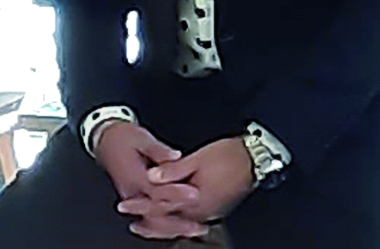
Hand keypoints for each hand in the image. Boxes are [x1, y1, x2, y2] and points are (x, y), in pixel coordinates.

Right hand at [96, 122, 208, 239]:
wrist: (105, 140)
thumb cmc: (123, 137)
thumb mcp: (142, 138)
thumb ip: (159, 150)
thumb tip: (175, 156)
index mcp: (134, 176)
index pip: (157, 191)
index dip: (177, 194)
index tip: (195, 194)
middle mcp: (131, 192)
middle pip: (155, 213)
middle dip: (177, 220)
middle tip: (198, 223)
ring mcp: (132, 198)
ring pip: (152, 220)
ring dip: (172, 226)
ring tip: (193, 229)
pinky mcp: (135, 199)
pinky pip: (149, 217)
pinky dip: (164, 224)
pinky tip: (178, 227)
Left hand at [121, 137, 255, 227]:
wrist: (255, 159)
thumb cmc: (229, 155)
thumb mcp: (198, 158)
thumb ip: (174, 169)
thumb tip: (152, 176)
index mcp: (194, 199)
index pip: (161, 206)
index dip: (141, 205)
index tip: (125, 204)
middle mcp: (200, 211)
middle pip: (168, 221)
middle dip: (147, 220)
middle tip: (129, 218)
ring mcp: (207, 212)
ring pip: (177, 223)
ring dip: (159, 223)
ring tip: (143, 223)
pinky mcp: (212, 208)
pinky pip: (188, 219)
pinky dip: (174, 220)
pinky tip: (169, 217)